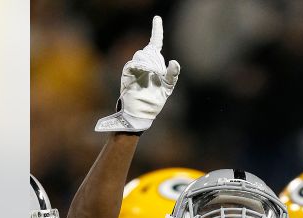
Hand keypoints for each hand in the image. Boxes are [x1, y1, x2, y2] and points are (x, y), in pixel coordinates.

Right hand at [96, 16, 180, 132]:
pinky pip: (132, 65)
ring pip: (141, 56)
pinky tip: (146, 70)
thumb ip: (173, 74)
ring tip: (153, 74)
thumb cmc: (155, 100)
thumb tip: (175, 60)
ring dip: (149, 63)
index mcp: (154, 64)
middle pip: (148, 51)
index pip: (156, 43)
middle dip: (155, 60)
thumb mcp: (168, 87)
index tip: (157, 18)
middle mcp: (143, 64)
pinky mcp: (128, 75)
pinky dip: (140, 66)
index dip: (157, 30)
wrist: (143, 113)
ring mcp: (135, 69)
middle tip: (158, 73)